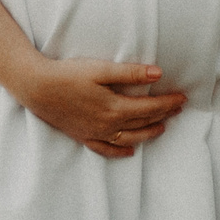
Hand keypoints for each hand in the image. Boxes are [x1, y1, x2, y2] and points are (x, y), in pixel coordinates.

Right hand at [12, 55, 187, 158]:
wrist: (36, 87)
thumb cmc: (67, 74)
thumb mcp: (100, 69)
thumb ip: (130, 73)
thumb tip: (158, 74)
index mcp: (115, 107)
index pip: (150, 107)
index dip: (168, 103)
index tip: (183, 98)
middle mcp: (108, 124)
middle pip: (142, 122)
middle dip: (163, 115)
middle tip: (178, 109)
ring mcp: (95, 133)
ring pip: (129, 137)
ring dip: (148, 133)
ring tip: (162, 127)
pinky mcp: (83, 136)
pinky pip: (106, 149)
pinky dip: (120, 150)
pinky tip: (130, 150)